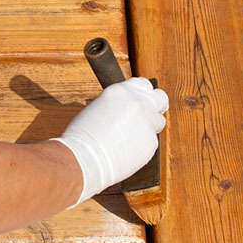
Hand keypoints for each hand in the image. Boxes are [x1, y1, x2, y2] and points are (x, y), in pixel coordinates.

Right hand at [53, 77, 168, 206]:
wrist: (84, 159)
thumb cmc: (82, 137)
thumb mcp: (97, 108)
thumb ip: (117, 105)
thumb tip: (125, 110)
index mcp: (121, 91)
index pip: (143, 84)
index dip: (143, 94)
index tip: (143, 101)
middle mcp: (137, 103)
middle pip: (160, 97)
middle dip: (157, 105)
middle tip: (150, 114)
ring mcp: (147, 122)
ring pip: (158, 121)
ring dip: (150, 127)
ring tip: (132, 137)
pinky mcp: (151, 142)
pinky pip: (151, 142)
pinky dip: (142, 146)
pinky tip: (127, 150)